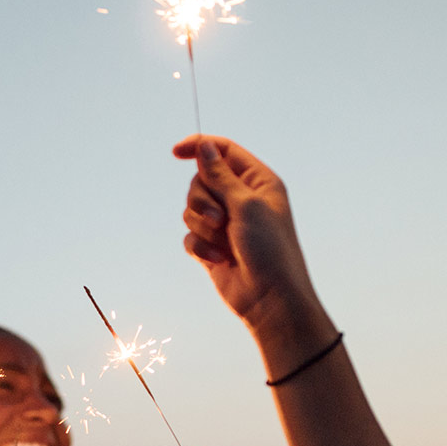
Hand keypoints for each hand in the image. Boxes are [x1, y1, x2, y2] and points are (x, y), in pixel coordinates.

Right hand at [172, 136, 335, 353]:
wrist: (270, 299)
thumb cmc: (270, 249)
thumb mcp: (246, 205)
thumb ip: (221, 175)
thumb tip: (203, 147)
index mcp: (258, 181)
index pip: (224, 151)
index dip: (199, 146)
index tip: (175, 152)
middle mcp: (241, 198)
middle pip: (201, 180)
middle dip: (203, 200)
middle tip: (220, 220)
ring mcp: (226, 223)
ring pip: (192, 209)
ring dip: (203, 226)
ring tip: (223, 242)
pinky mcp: (212, 245)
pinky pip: (190, 235)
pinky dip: (201, 247)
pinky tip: (218, 260)